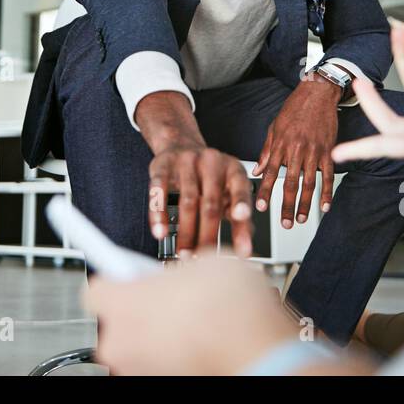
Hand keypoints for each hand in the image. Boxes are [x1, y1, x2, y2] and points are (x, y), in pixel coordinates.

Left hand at [83, 253, 295, 374]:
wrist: (257, 352)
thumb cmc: (231, 311)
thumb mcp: (204, 263)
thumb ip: (176, 270)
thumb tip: (180, 275)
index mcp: (122, 302)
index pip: (96, 288)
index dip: (116, 278)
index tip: (123, 273)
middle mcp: (120, 341)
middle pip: (116, 319)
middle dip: (140, 308)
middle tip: (170, 297)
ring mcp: (137, 369)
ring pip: (137, 344)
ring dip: (156, 333)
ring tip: (192, 321)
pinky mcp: (156, 384)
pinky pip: (155, 363)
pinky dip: (171, 354)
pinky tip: (198, 341)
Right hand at [148, 144, 253, 258]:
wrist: (181, 145)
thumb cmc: (208, 176)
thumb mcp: (228, 189)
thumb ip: (238, 214)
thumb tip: (244, 245)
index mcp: (232, 168)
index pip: (240, 188)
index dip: (241, 203)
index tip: (241, 218)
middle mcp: (211, 162)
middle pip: (211, 203)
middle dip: (208, 235)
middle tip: (205, 258)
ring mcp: (186, 161)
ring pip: (187, 201)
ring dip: (186, 232)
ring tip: (185, 253)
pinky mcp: (162, 165)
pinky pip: (159, 191)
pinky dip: (158, 214)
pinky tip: (159, 232)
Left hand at [254, 75, 340, 227]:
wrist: (317, 93)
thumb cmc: (295, 109)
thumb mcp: (275, 127)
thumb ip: (267, 151)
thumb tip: (259, 171)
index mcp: (280, 145)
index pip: (270, 174)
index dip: (264, 193)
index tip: (259, 208)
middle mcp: (296, 150)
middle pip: (290, 184)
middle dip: (286, 206)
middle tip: (284, 224)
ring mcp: (313, 151)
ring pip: (308, 183)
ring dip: (304, 204)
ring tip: (301, 219)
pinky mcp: (328, 151)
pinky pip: (328, 175)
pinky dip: (327, 192)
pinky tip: (325, 206)